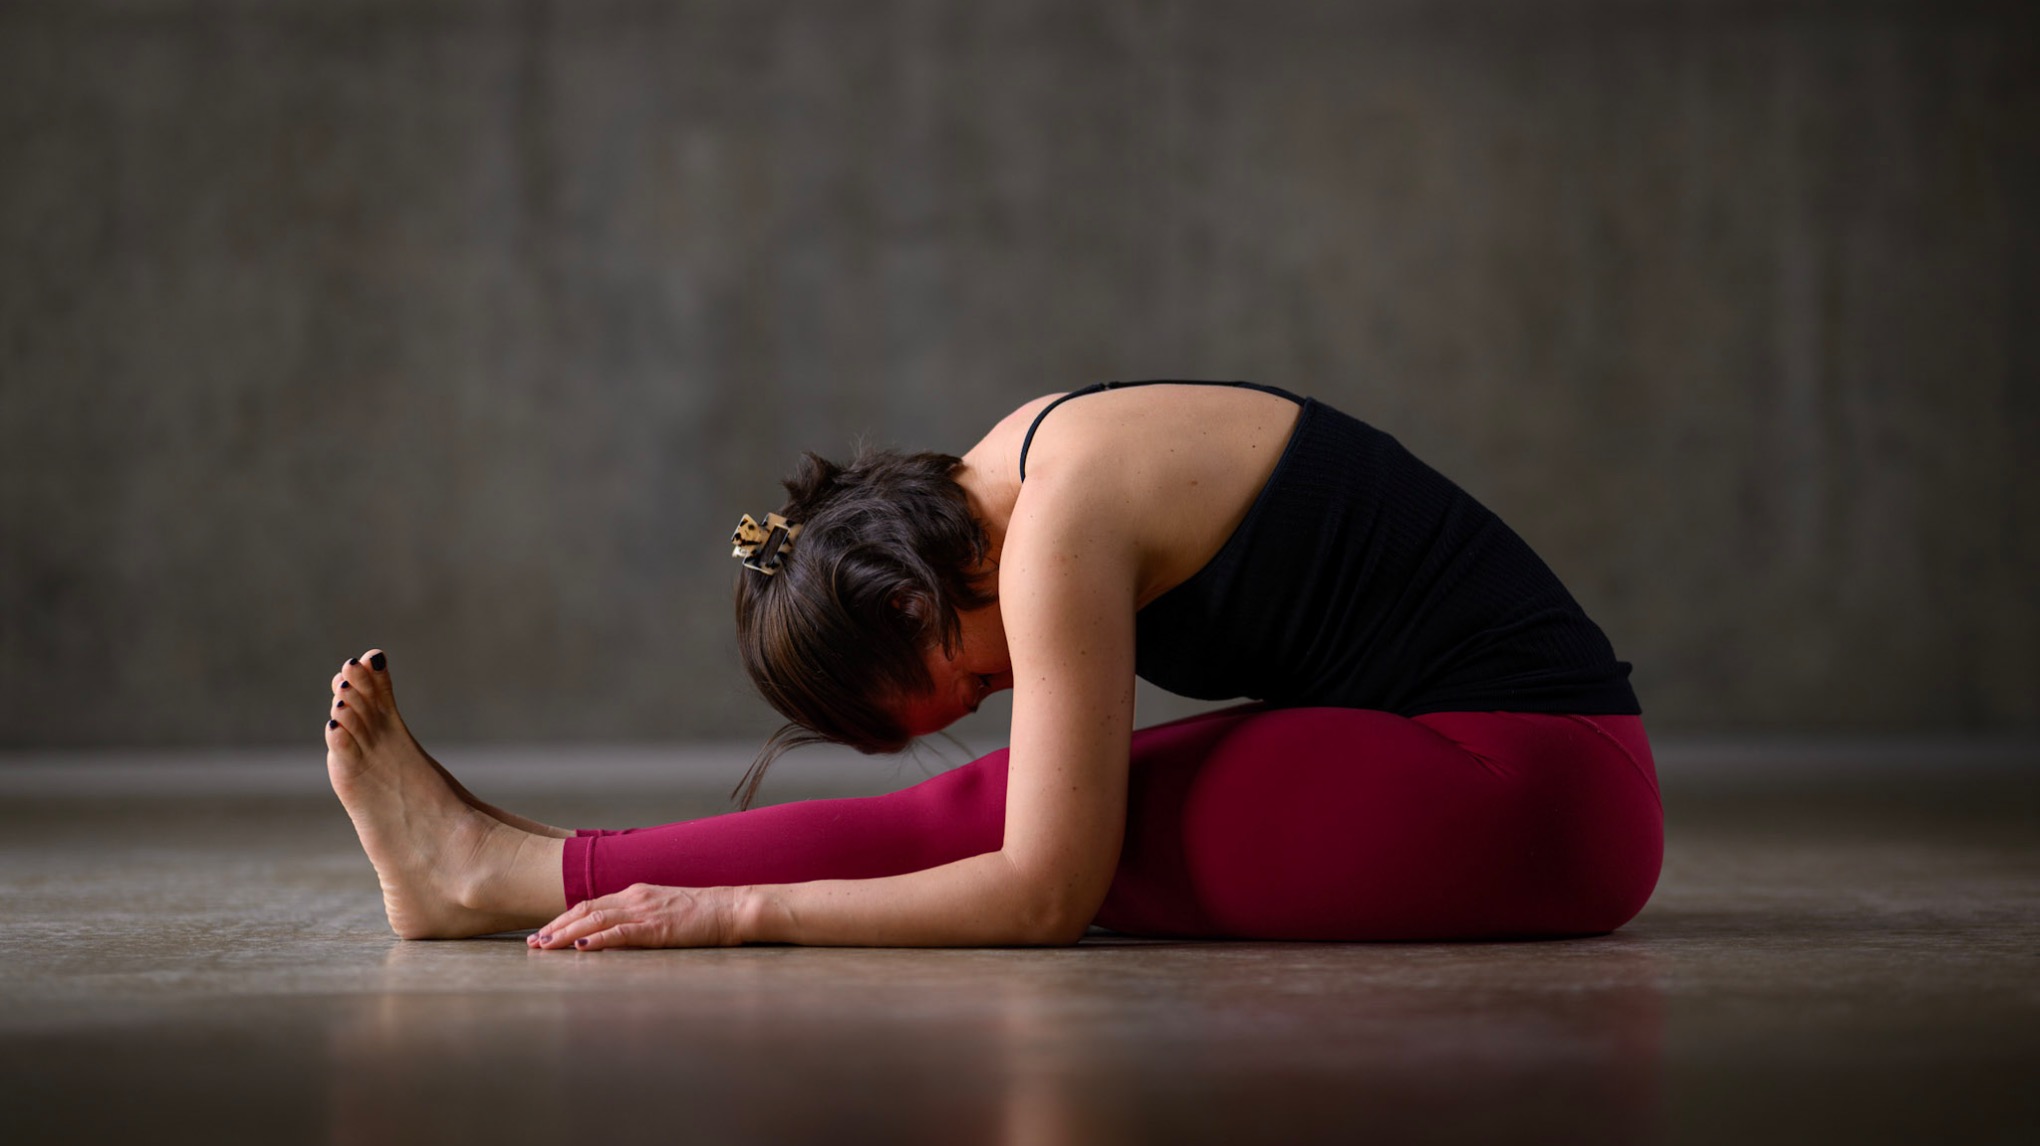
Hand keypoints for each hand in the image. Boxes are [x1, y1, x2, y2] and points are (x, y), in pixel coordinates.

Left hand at [527, 883, 740, 950]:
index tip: (544, 932)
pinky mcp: (658, 928)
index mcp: (636, 893)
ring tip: (545, 946)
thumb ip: (639, 916)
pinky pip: (622, 933)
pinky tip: (581, 947)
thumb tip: (615, 932)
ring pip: (596, 920)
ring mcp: (646, 912)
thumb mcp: (664, 909)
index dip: (564, 918)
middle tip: (533, 943)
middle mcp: (635, 898)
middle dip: (556, 927)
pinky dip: (599, 939)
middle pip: (585, 910)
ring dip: (566, 934)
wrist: (732, 908)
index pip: (590, 904)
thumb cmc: (703, 914)